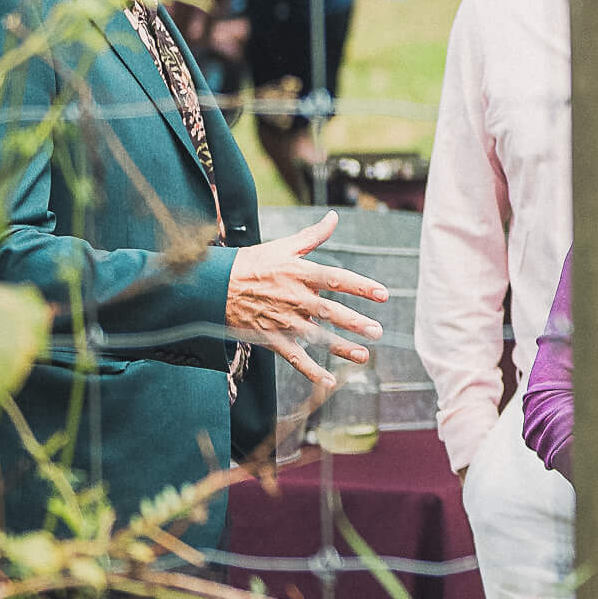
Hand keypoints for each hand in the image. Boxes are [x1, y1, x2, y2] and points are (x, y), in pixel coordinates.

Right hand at [224, 211, 387, 388]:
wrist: (214, 287)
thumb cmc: (252, 264)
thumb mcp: (282, 246)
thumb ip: (312, 235)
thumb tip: (333, 217)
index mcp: (299, 273)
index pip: (335, 279)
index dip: (360, 286)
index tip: (383, 294)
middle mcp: (294, 297)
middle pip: (328, 311)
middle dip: (354, 322)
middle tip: (377, 331)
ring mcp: (282, 320)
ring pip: (315, 336)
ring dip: (340, 347)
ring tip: (364, 356)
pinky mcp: (271, 337)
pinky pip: (294, 356)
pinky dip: (310, 370)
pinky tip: (329, 380)